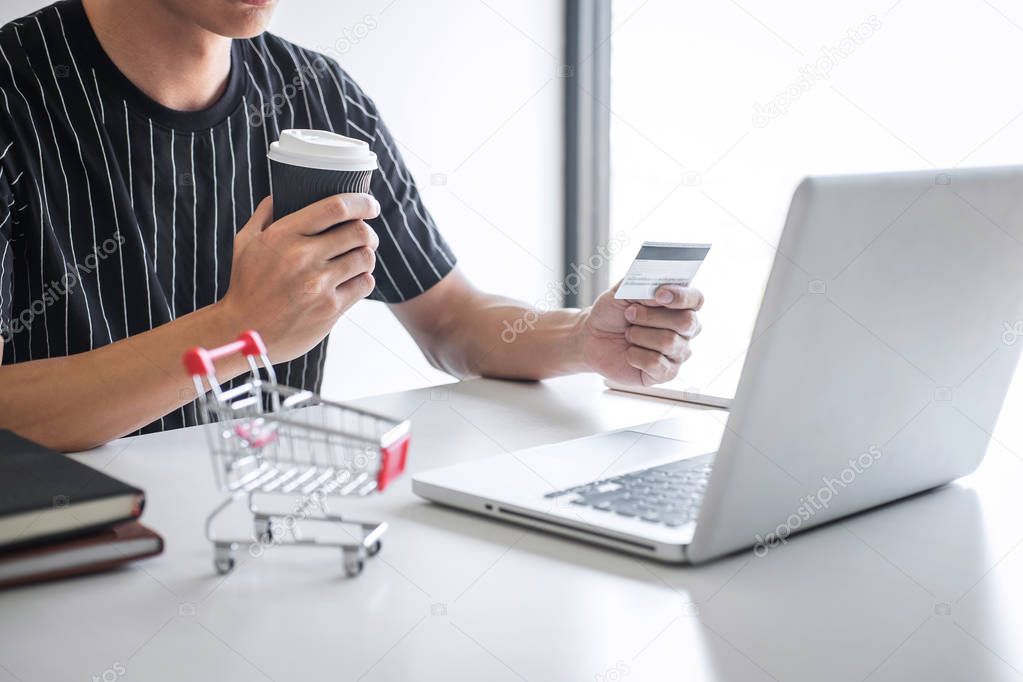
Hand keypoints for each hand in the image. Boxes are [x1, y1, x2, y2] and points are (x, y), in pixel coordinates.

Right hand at [216, 194, 380, 361]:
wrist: (242, 331)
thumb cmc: (245, 285)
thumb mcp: (245, 242)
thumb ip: (265, 214)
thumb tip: (281, 193)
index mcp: (283, 235)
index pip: (336, 208)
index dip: (361, 203)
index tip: (370, 206)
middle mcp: (303, 257)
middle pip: (358, 232)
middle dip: (368, 232)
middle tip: (366, 237)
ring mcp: (318, 285)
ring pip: (366, 258)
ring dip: (367, 256)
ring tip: (358, 259)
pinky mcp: (330, 309)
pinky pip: (365, 284)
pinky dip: (364, 279)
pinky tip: (353, 279)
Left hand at [579, 282, 702, 385]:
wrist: (593, 338)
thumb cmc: (612, 314)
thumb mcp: (622, 292)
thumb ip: (642, 286)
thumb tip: (660, 292)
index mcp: (679, 306)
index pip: (696, 299)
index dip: (681, 296)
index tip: (659, 294)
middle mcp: (684, 330)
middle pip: (686, 322)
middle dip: (651, 317)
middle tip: (630, 314)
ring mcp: (677, 352)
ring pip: (669, 342)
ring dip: (639, 335)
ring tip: (629, 334)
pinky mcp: (666, 373)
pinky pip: (657, 364)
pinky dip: (636, 356)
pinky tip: (630, 353)